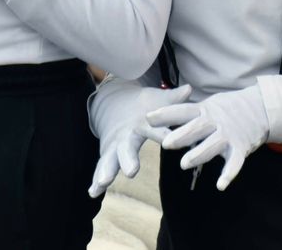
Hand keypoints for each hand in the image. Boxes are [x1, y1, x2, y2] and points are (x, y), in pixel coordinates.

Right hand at [87, 80, 190, 197]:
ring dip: (106, 171)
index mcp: (143, 123)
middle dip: (128, 159)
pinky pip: (100, 169)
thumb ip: (173, 99)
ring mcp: (113, 146)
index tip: (170, 142)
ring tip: (103, 182)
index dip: (163, 135)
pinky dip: (96, 181)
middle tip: (132, 171)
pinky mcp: (106, 155)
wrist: (115, 103)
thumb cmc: (144, 105)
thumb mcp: (158, 100)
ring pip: (109, 160)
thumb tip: (189, 88)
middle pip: (127, 149)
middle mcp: (126, 136)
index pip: (154, 130)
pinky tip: (93, 193)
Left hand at [149, 85, 269, 190]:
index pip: (183, 110)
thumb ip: (189, 112)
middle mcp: (216, 122)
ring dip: (199, 154)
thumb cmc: (229, 107)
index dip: (166, 114)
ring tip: (184, 164)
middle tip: (166, 143)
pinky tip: (220, 185)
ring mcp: (229, 135)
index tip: (148, 117)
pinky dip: (228, 174)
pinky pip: (234, 163)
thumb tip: (161, 115)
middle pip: (196, 128)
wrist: (261, 107)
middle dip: (181, 136)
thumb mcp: (209, 104)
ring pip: (212, 145)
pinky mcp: (241, 148)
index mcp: (205, 110)